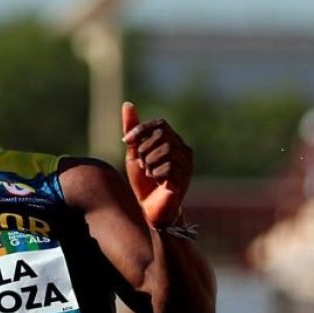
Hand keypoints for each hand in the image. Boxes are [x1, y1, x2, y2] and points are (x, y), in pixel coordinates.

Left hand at [121, 102, 192, 227]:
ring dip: (150, 162)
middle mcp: (184, 150)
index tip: (126, 141)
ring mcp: (187, 164)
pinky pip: (169, 167)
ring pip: (166, 150)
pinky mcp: (185, 178)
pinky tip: (157, 181)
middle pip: (163, 135)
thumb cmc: (143, 182)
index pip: (160, 124)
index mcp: (173, 141)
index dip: (142, 130)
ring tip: (149, 173)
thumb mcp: (134, 153)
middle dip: (145, 148)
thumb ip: (132, 131)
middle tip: (141, 163)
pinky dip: (157, 174)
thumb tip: (128, 104)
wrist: (149, 209)